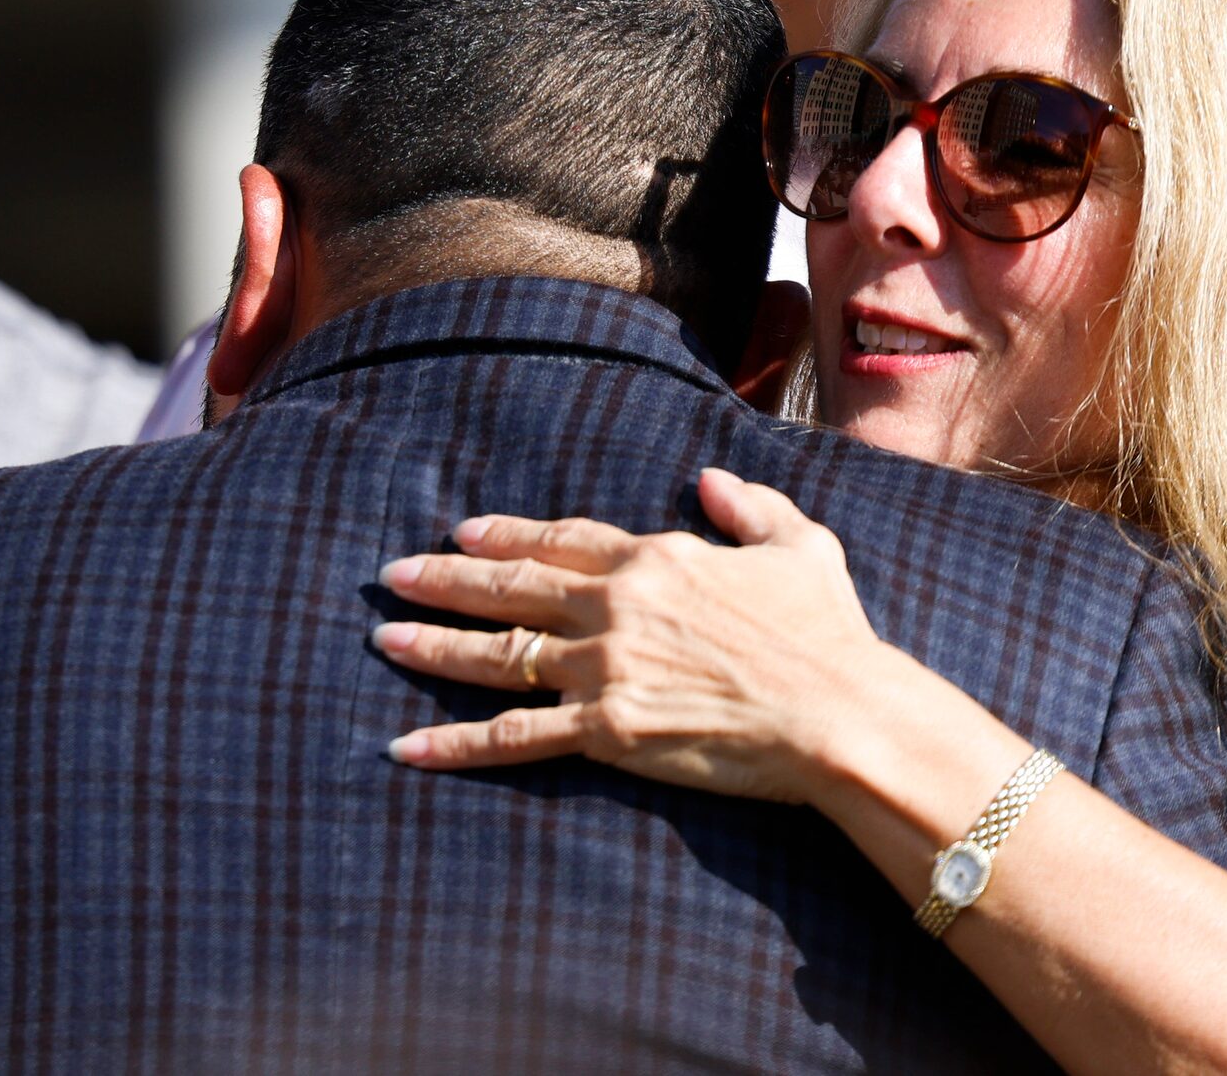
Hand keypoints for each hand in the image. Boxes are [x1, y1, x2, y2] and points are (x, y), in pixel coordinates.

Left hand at [372, 467, 901, 801]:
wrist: (841, 715)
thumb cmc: (830, 634)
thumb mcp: (802, 546)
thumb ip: (750, 507)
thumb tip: (709, 479)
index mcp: (656, 560)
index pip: (563, 539)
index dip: (508, 536)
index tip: (463, 532)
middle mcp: (617, 607)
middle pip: (512, 589)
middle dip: (446, 580)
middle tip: (393, 574)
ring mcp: (605, 669)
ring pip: (498, 655)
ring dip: (435, 647)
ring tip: (386, 640)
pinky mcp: (606, 731)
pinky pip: (514, 738)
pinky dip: (455, 744)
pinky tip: (406, 747)